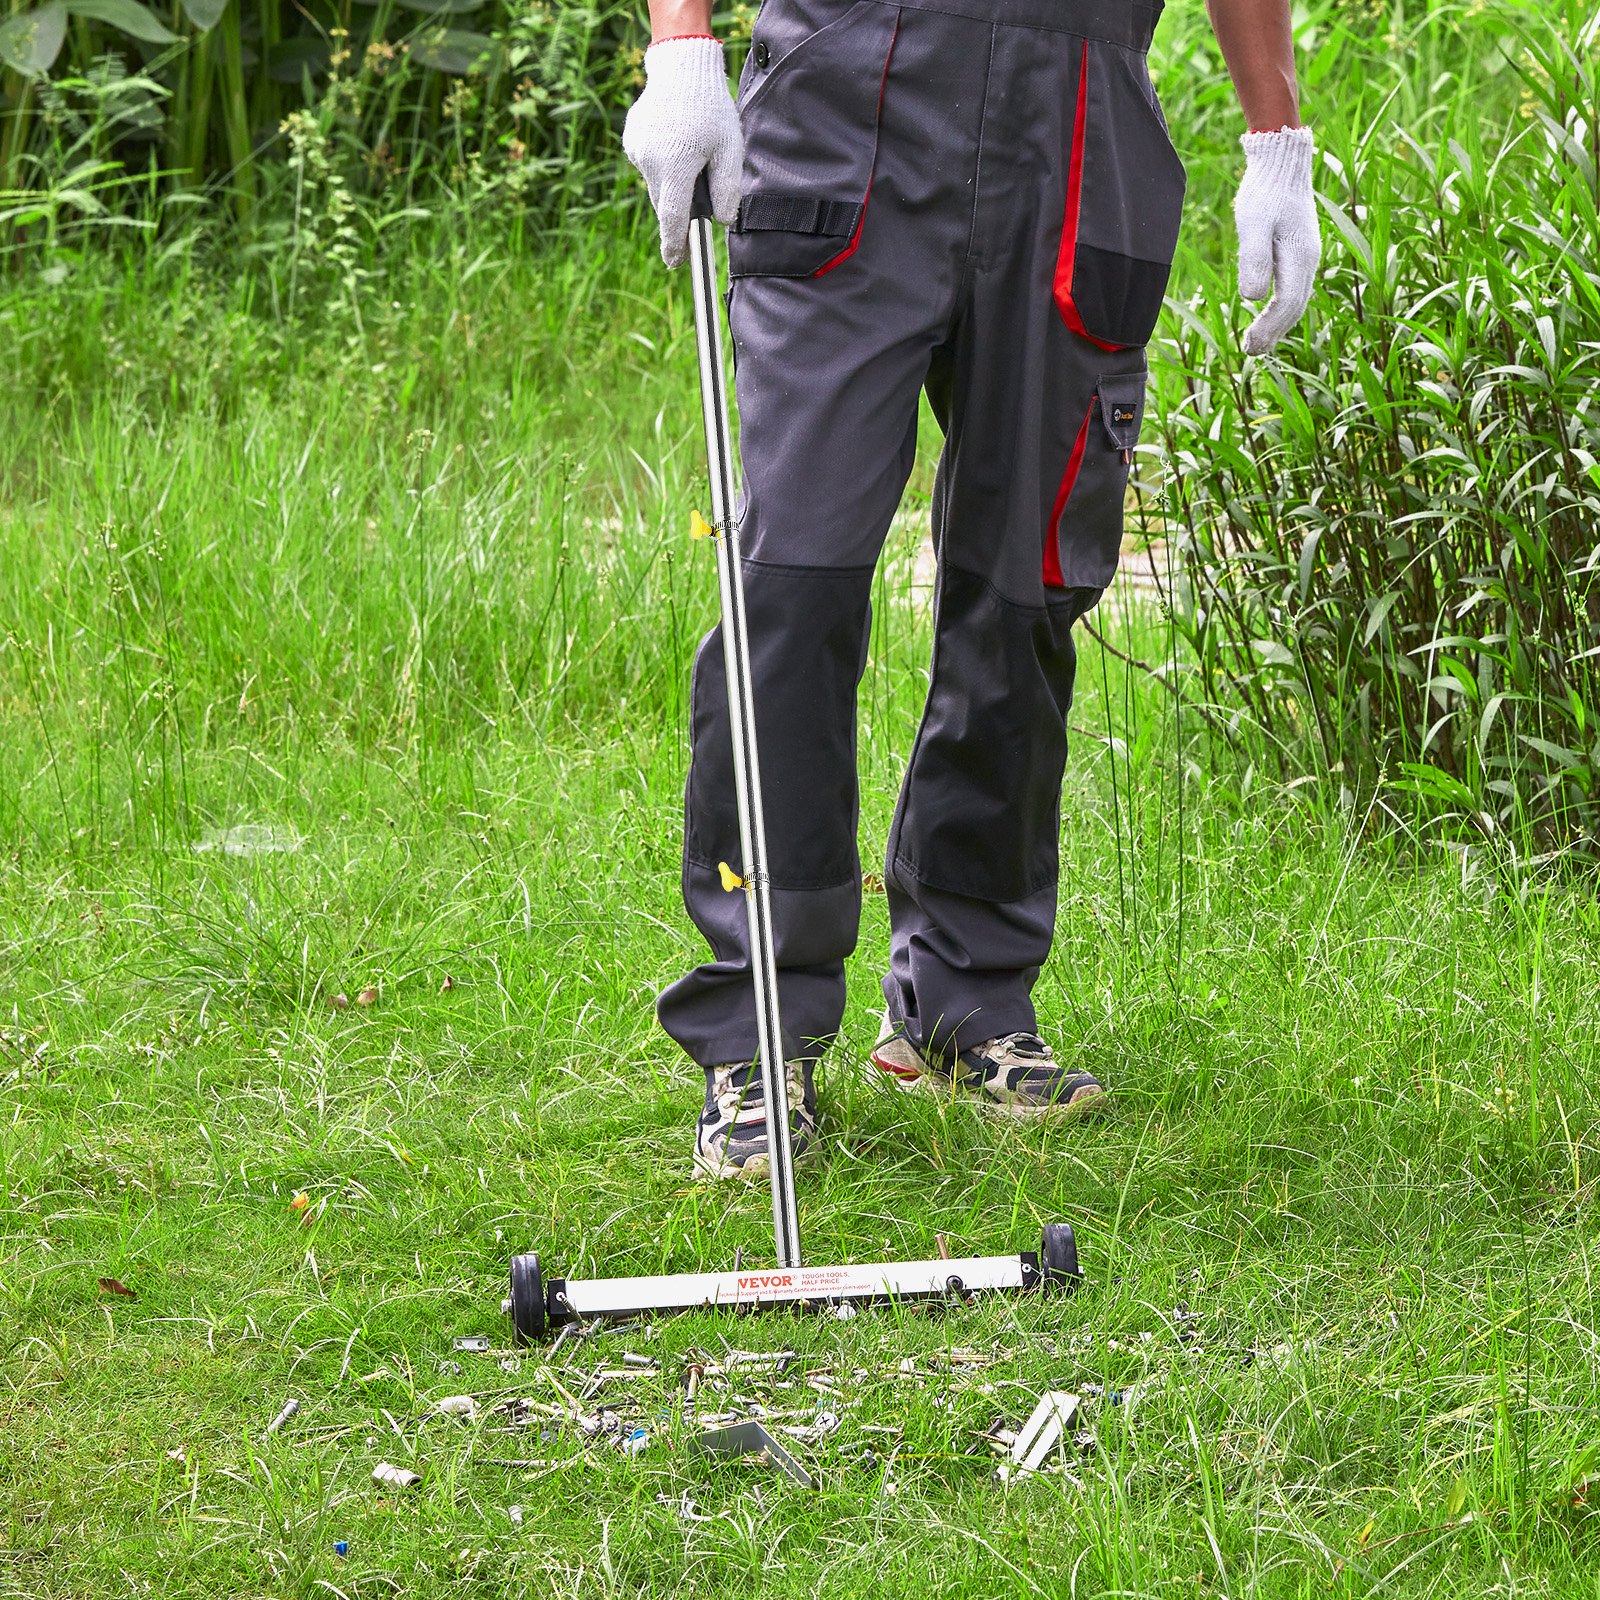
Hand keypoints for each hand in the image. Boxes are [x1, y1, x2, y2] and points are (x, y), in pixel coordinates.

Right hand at [622, 36, 743, 267]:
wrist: (681, 67)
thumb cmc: (711, 107)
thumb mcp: (730, 148)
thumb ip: (728, 188)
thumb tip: (723, 221)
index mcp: (676, 166)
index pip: (674, 218)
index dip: (675, 244)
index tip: (675, 263)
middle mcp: (651, 162)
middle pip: (666, 204)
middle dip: (680, 206)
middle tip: (698, 185)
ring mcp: (637, 151)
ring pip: (657, 184)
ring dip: (672, 181)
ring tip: (689, 151)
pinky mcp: (631, 141)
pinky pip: (649, 165)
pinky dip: (662, 163)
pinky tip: (675, 140)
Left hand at [1233, 125, 1319, 354]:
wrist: (1281, 163)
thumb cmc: (1264, 192)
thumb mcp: (1253, 224)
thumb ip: (1254, 259)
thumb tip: (1253, 298)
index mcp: (1300, 256)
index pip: (1287, 304)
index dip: (1269, 328)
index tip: (1250, 345)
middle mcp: (1309, 259)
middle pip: (1294, 307)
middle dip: (1273, 332)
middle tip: (1250, 352)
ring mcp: (1307, 255)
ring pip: (1296, 299)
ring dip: (1277, 324)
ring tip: (1256, 342)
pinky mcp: (1299, 250)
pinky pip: (1294, 287)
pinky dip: (1281, 307)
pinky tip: (1266, 315)